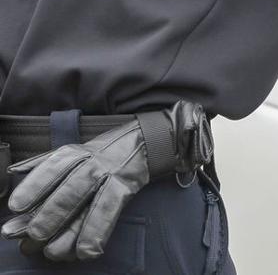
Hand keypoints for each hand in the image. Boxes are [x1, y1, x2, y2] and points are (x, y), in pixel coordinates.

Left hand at [2, 101, 211, 261]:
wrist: (146, 141)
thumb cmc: (102, 151)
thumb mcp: (73, 151)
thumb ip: (41, 163)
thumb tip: (10, 174)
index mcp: (74, 153)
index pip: (51, 168)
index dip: (33, 186)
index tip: (15, 207)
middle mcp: (92, 162)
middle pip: (69, 189)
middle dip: (50, 214)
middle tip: (33, 236)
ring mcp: (111, 175)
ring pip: (91, 202)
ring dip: (71, 229)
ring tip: (53, 252)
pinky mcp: (127, 188)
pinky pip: (110, 212)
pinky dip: (97, 233)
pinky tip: (86, 251)